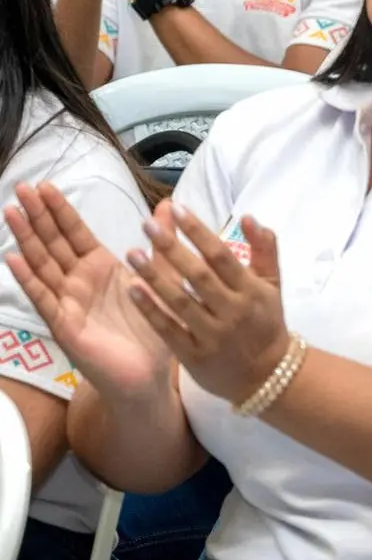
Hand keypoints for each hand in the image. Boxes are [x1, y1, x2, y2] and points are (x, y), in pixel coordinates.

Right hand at [4, 183, 173, 402]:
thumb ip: (162, 242)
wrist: (149, 375)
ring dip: (26, 239)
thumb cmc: (150, 329)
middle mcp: (78, 282)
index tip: (44, 184)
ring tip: (12, 212)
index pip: (74, 233)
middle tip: (21, 186)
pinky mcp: (64, 325)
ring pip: (43, 265)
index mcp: (99, 268)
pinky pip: (44, 298)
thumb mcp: (160, 278)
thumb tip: (168, 204)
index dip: (59, 210)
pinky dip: (28, 279)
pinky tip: (13, 259)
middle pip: (54, 243)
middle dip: (37, 215)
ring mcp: (67, 302)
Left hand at [126, 202, 291, 404]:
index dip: (199, 232)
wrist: (267, 376)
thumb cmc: (265, 322)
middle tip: (147, 225)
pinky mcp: (194, 356)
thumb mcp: (273, 285)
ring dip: (154, 276)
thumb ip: (265, 249)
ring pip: (180, 302)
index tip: (177, 209)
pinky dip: (150, 310)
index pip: (222, 256)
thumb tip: (248, 217)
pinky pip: (168, 330)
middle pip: (198, 276)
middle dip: (172, 249)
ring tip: (131, 253)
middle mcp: (232, 311)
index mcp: (251, 291)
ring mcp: (212, 335)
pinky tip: (131, 290)